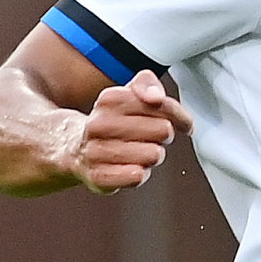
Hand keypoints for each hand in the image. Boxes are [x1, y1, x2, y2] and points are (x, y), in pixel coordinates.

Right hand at [73, 71, 187, 192]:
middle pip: (163, 130)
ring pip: (154, 154)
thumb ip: (147, 85)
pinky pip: (137, 175)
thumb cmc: (114, 122)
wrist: (76, 148)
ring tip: (136, 152)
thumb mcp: (129, 95)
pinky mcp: (98, 176)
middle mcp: (99, 124)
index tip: (183, 124)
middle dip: (162, 135)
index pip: (162, 104)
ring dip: (152, 156)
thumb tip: (156, 97)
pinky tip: (130, 168)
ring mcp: (95, 150)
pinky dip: (139, 173)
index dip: (180, 116)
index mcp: (109, 99)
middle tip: (148, 137)